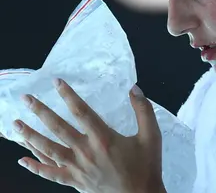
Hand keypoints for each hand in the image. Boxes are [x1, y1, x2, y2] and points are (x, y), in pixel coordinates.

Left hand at [12, 79, 165, 192]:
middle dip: (40, 112)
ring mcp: (77, 168)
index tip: (56, 82)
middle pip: (58, 128)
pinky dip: (35, 167)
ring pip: (48, 149)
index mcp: (103, 138)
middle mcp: (85, 151)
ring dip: (30, 136)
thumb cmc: (145, 166)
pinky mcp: (74, 181)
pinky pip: (50, 174)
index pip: (81, 111)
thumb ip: (144, 110)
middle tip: (26, 99)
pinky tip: (22, 160)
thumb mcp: (151, 136)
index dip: (68, 95)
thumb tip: (134, 88)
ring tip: (16, 124)